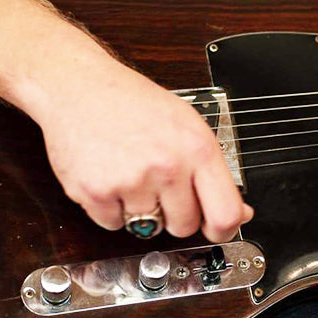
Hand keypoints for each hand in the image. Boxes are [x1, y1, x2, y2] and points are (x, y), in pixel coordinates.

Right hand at [37, 60, 252, 241]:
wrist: (79, 87)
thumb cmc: (133, 103)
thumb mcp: (187, 125)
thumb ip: (213, 172)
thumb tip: (239, 214)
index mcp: (197, 148)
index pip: (224, 213)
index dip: (223, 230)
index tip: (216, 229)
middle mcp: (167, 166)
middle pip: (183, 226)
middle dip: (174, 214)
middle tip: (159, 185)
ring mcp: (131, 181)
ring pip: (147, 228)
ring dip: (140, 209)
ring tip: (131, 172)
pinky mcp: (96, 192)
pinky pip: (113, 224)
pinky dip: (112, 209)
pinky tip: (110, 176)